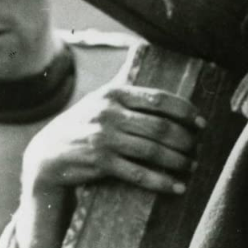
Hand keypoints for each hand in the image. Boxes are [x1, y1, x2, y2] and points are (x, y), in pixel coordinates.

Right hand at [21, 84, 203, 199]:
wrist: (46, 155)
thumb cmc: (82, 125)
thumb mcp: (99, 101)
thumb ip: (125, 90)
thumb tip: (150, 60)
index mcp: (114, 94)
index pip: (159, 99)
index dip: (185, 111)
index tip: (202, 123)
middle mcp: (109, 113)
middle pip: (160, 126)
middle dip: (185, 140)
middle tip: (198, 149)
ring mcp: (104, 138)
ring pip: (153, 150)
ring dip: (178, 160)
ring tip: (191, 166)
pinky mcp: (100, 163)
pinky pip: (139, 174)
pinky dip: (162, 181)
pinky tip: (177, 187)